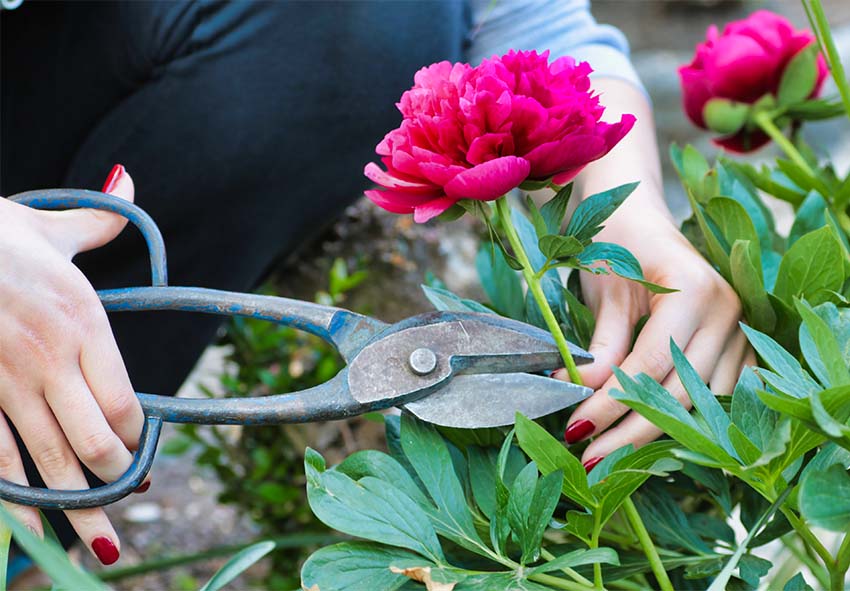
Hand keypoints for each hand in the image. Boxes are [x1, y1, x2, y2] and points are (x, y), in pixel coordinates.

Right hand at [0, 165, 146, 564]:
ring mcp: (3, 382)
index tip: (140, 451)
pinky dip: (12, 499)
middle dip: (114, 482)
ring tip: (96, 547)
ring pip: (49, 463)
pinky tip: (28, 528)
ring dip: (75, 511)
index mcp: (84, 320)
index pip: (126, 401)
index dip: (138, 437)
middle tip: (123, 499)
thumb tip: (127, 181)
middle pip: (97, 444)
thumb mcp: (49, 227)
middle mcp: (50, 359)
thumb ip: (97, 221)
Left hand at [554, 199, 754, 468]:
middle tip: (591, 457)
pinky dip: (684, 418)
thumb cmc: (616, 245)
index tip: (578, 430)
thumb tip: (581, 395)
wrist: (639, 217)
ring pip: (703, 402)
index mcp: (693, 289)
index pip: (651, 365)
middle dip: (632, 430)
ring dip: (658, 432)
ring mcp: (741, 329)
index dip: (613, 403)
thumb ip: (600, 346)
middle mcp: (729, 311)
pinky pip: (717, 395)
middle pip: (682, 392)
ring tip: (614, 453)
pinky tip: (647, 435)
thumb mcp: (603, 292)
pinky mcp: (740, 345)